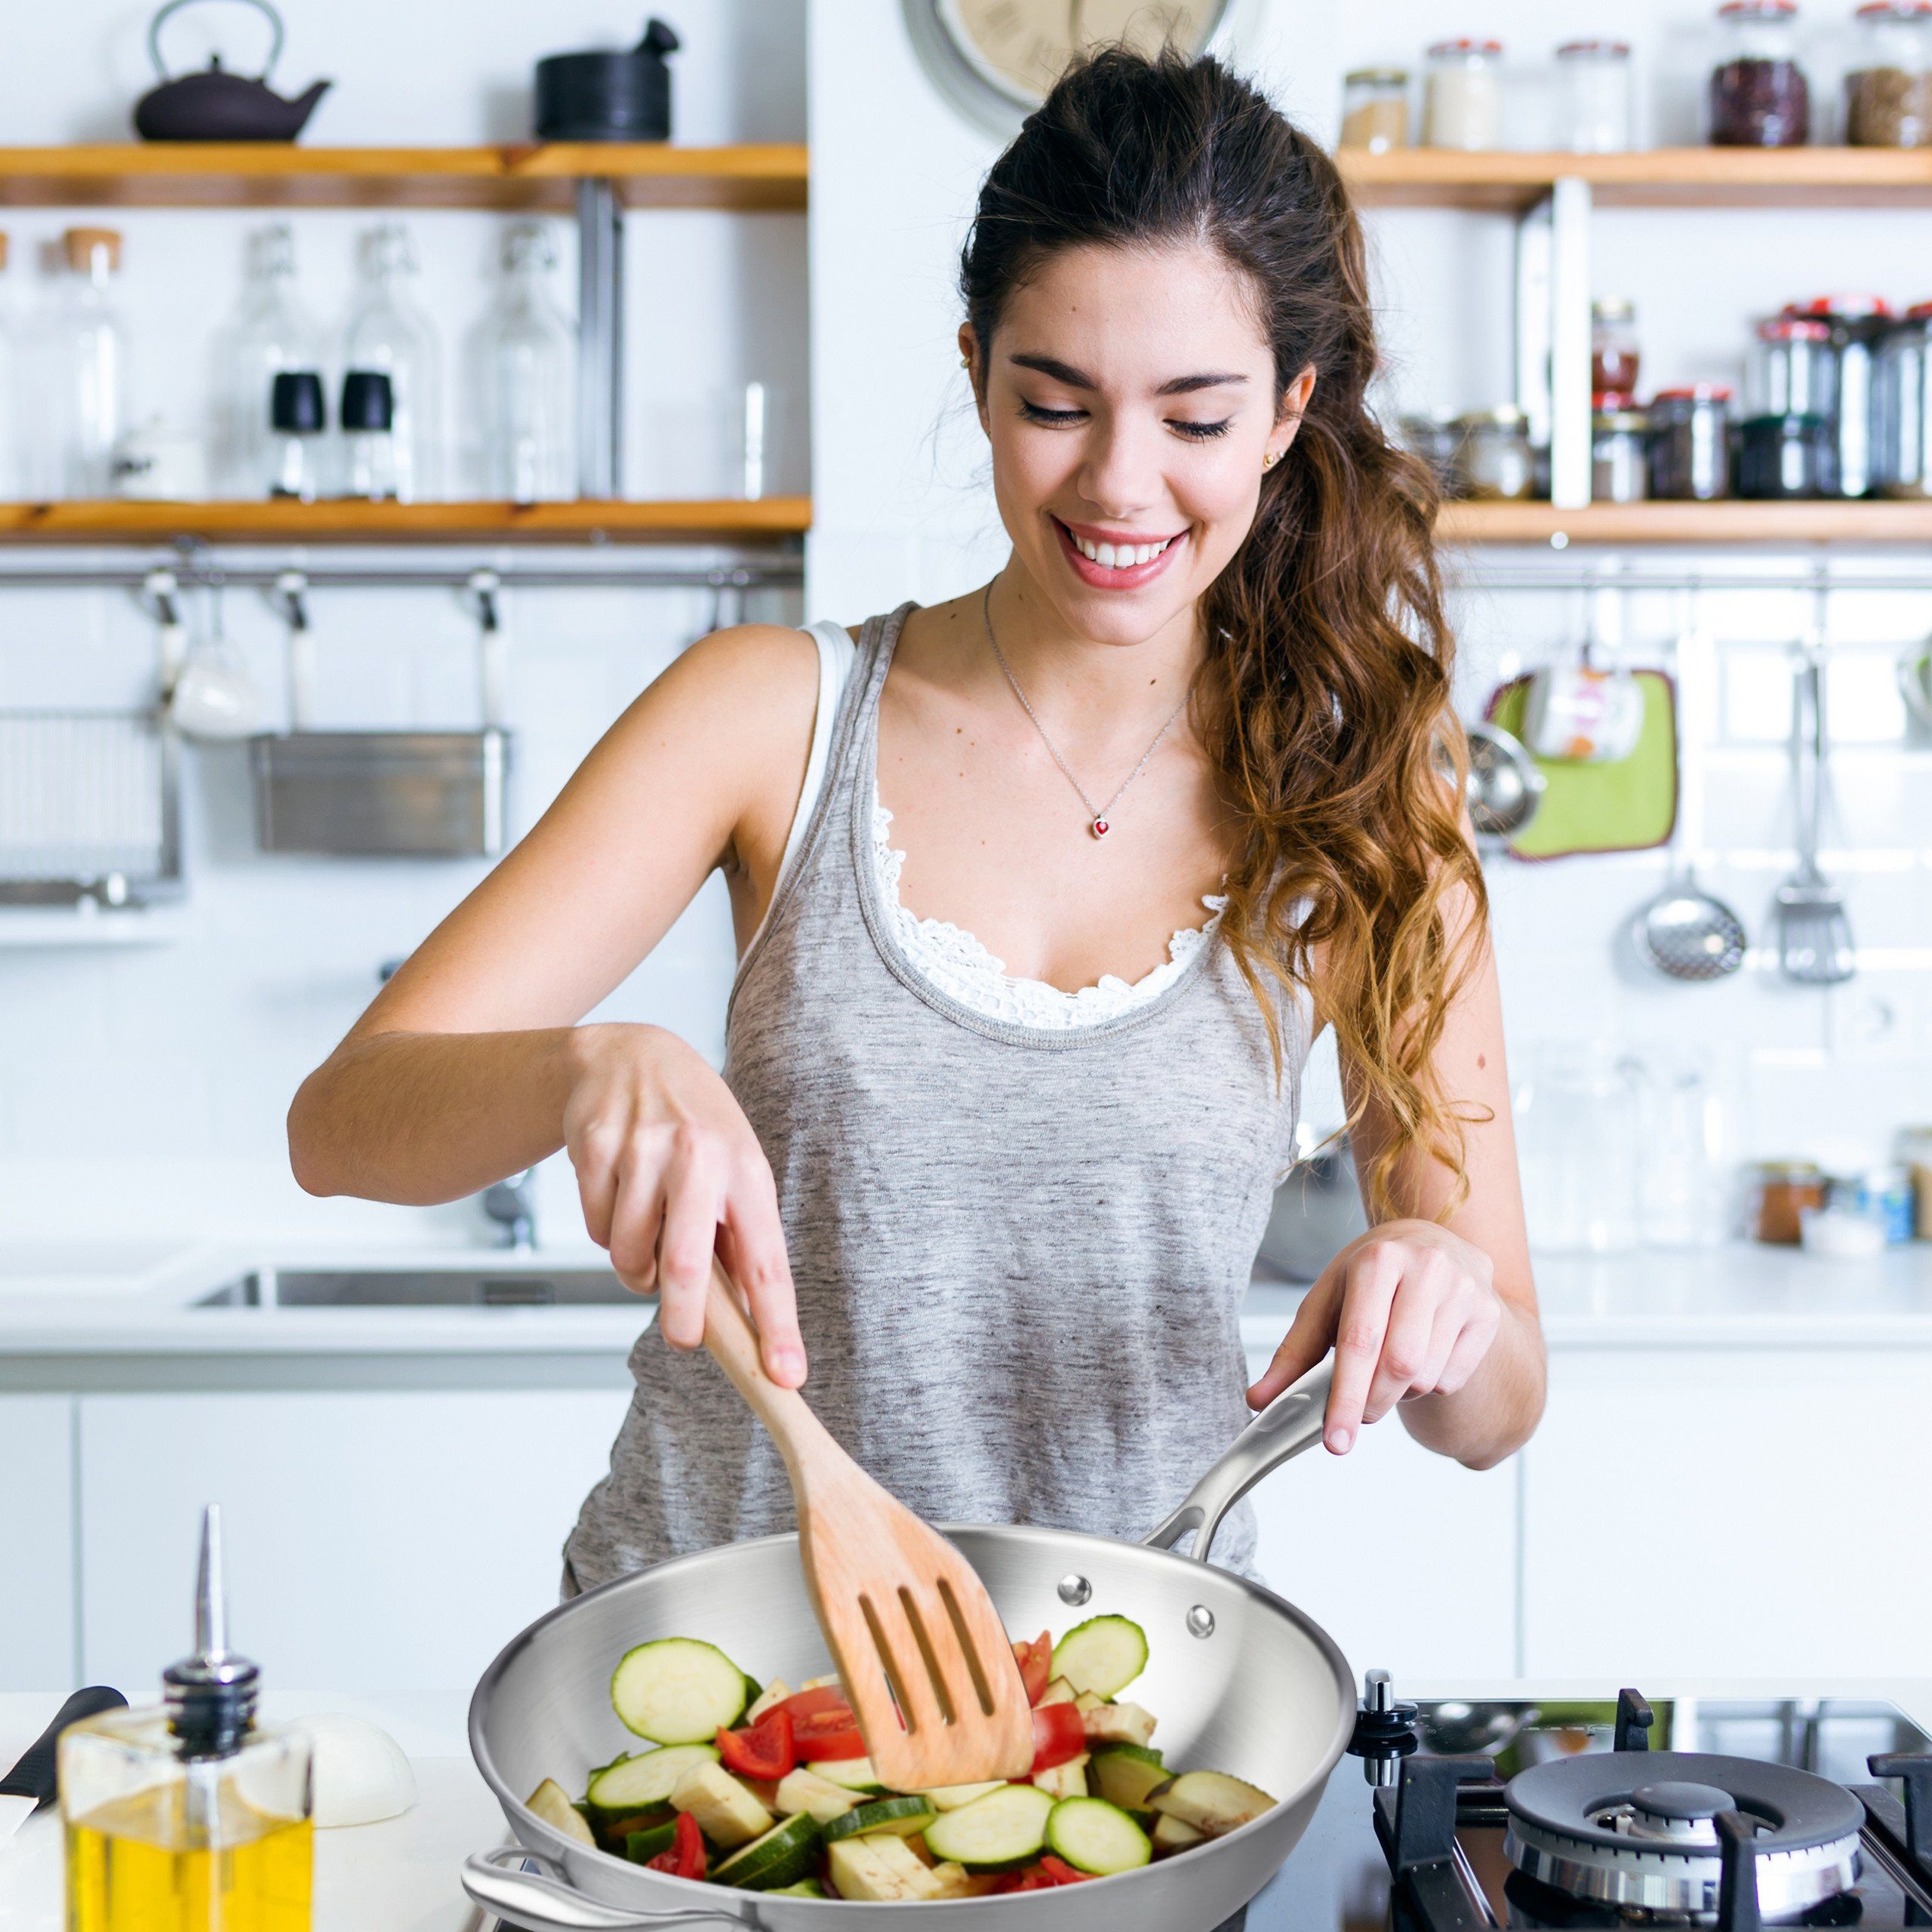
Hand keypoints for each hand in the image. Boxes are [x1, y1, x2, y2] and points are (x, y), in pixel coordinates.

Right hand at [562, 1022, 804, 1387]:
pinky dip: (605, 1233)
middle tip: (683, 1339)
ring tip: (648, 1235)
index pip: (767, 1262)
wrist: (630, 1056)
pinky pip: (596, 1229)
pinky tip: (619, 1196)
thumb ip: (738, 1236)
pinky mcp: (593, 1147)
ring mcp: (641, 1149)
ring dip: (636, 1268)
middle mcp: (697, 1156)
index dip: (776, 1324)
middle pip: (686, 1266)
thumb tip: (745, 1321)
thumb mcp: (734, 1168)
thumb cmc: (693, 1126)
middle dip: (683, 1319)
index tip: (785, 1374)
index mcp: (746, 1170)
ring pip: (629, 1254)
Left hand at [1245, 1219, 1501, 1453]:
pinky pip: (1452, 1378)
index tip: (1335, 1440)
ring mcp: (1464, 1288)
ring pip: (1426, 1376)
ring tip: (1387, 1366)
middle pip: (1399, 1365)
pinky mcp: (1488, 1312)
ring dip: (1399, 1392)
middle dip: (1371, 1403)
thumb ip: (1293, 1353)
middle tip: (1357, 1412)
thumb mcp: (1326, 1300)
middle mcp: (1426, 1267)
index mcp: (1377, 1260)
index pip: (1359, 1341)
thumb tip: (1259, 1399)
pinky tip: (1421, 1356)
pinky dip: (1428, 1385)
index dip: (1345, 1397)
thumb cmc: (1369, 1277)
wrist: (1427, 1243)